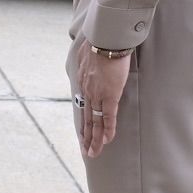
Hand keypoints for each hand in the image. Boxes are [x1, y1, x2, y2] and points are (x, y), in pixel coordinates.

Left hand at [74, 39, 131, 158]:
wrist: (106, 38)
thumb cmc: (101, 42)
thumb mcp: (87, 54)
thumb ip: (87, 62)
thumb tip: (87, 59)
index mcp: (82, 82)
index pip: (82, 107)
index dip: (83, 122)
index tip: (83, 134)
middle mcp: (87, 91)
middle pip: (87, 118)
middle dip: (87, 137)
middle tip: (86, 151)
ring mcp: (98, 94)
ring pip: (96, 121)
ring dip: (96, 139)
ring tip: (94, 153)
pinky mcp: (110, 95)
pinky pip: (108, 116)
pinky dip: (108, 129)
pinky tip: (107, 140)